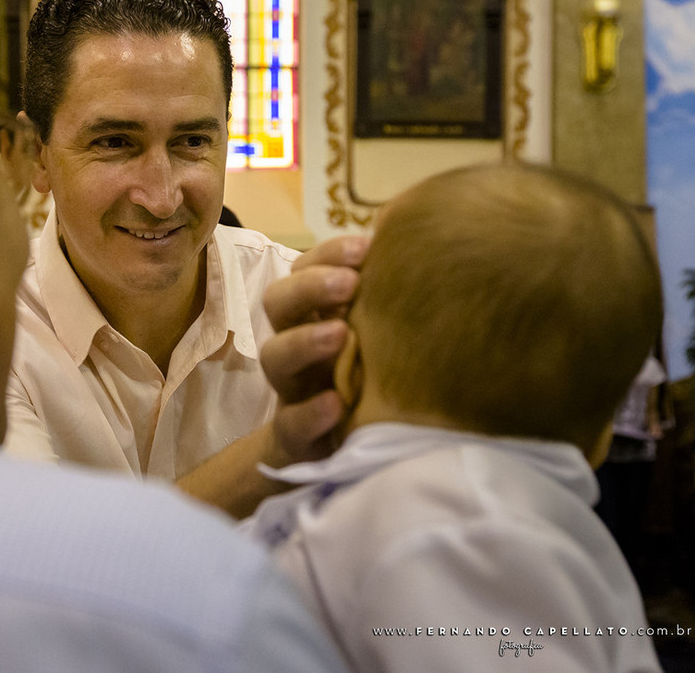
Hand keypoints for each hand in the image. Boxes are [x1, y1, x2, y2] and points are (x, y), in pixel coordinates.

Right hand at [260, 235, 367, 464]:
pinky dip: (310, 413)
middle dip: (309, 287)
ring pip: (274, 358)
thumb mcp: (374, 335)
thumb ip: (386, 298)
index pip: (302, 269)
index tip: (365, 247)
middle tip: (350, 283)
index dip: (327, 254)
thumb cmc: (365, 378)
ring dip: (304, 341)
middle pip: (277, 303)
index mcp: (313, 314)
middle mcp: (295, 344)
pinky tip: (335, 405)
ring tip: (341, 335)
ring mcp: (292, 389)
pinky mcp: (296, 435)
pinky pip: (290, 423)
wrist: (337, 450)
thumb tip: (421, 244)